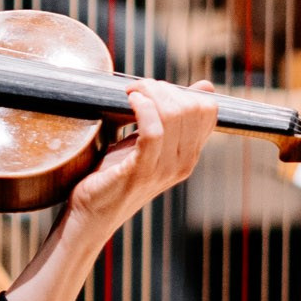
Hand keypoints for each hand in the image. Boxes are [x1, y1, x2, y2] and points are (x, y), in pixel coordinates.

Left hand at [59, 80, 216, 237]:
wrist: (92, 213)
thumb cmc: (117, 173)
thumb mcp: (151, 141)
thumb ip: (174, 118)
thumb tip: (206, 86)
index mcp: (190, 154)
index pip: (208, 110)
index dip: (182, 90)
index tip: (153, 89)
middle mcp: (183, 163)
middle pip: (192, 108)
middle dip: (163, 88)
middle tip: (138, 88)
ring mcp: (164, 170)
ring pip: (174, 115)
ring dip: (150, 92)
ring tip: (131, 92)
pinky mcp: (141, 172)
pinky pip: (152, 131)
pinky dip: (142, 108)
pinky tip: (129, 100)